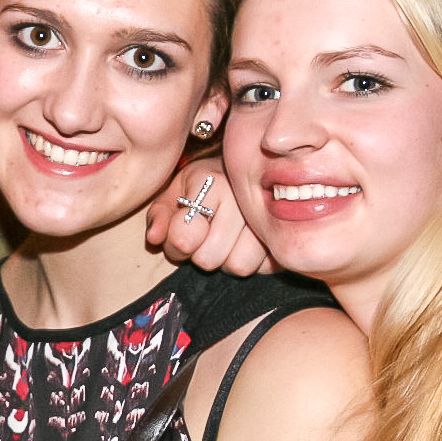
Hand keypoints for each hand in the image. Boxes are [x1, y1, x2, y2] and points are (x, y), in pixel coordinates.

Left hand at [147, 158, 274, 275]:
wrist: (247, 173)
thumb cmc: (204, 186)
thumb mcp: (174, 192)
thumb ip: (160, 215)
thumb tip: (155, 238)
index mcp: (212, 181)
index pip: (185, 238)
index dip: (177, 242)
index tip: (183, 229)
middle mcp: (244, 197)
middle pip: (209, 259)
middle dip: (200, 254)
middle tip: (204, 238)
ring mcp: (270, 215)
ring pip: (238, 266)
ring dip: (227, 259)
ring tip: (225, 240)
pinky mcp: (286, 233)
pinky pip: (263, 268)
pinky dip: (253, 262)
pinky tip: (247, 243)